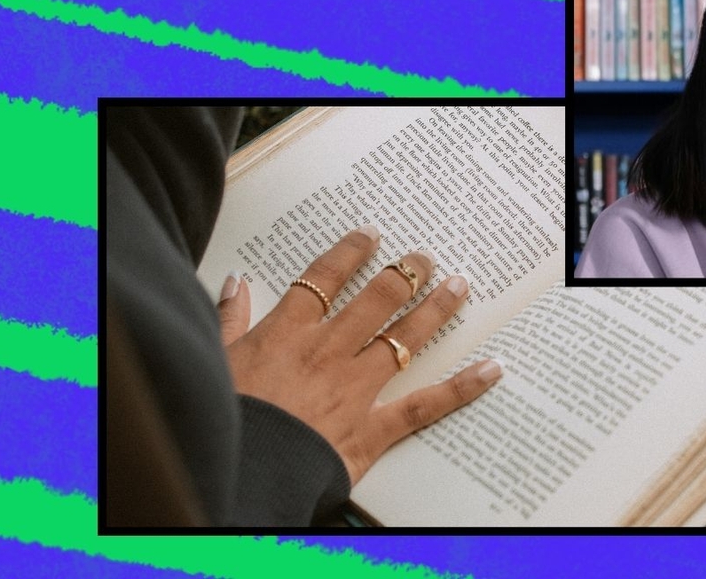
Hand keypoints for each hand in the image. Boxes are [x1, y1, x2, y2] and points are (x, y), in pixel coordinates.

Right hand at [218, 226, 504, 484]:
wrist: (239, 470)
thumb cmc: (224, 417)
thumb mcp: (213, 360)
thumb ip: (227, 319)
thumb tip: (233, 283)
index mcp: (285, 334)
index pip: (322, 280)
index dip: (349, 253)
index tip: (370, 236)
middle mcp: (327, 352)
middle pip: (375, 300)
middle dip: (405, 273)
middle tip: (425, 257)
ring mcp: (353, 388)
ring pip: (404, 338)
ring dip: (435, 310)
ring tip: (458, 287)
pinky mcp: (371, 428)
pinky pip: (425, 404)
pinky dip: (462, 387)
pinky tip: (491, 369)